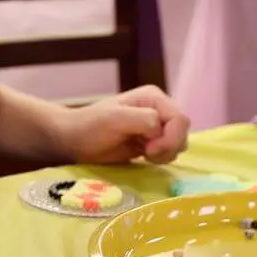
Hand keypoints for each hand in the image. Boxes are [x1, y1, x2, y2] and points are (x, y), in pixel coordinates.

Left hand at [57, 85, 189, 165]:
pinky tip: (143, 157)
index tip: (149, 149)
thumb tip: (160, 128)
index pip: (181, 119)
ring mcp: (157, 127)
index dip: (170, 137)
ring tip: (144, 154)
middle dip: (168, 147)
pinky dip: (161, 158)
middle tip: (146, 153)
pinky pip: (169, 152)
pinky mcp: (152, 143)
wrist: (73, 140)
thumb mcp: (114, 118)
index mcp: (154, 98)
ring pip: (179, 144)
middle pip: (183, 132)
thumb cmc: (89, 126)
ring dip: (165, 154)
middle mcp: (160, 110)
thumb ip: (142, 119)